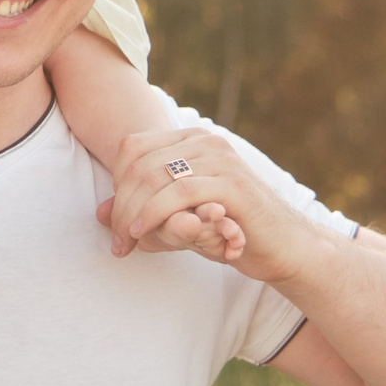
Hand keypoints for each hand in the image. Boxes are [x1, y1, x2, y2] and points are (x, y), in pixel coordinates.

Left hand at [95, 130, 314, 283]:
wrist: (286, 247)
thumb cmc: (232, 230)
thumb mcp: (179, 219)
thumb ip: (143, 211)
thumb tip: (98, 214)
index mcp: (193, 139)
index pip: (132, 148)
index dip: (116, 184)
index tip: (116, 222)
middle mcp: (206, 140)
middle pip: (138, 163)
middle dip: (120, 204)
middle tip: (117, 241)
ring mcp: (220, 159)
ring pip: (153, 177)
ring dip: (131, 213)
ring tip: (126, 242)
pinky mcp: (231, 185)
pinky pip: (177, 194)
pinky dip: (151, 215)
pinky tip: (141, 233)